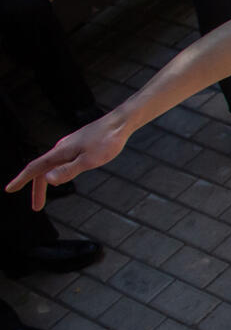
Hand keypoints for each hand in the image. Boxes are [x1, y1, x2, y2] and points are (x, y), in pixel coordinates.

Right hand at [6, 114, 129, 211]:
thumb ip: (68, 171)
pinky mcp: (78, 145)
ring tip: (43, 196)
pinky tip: (60, 177)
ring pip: (51, 165)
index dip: (21, 180)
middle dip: (36, 189)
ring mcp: (69, 146)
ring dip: (45, 181)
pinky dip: (54, 172)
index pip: (35, 168)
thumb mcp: (89, 161)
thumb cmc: (107, 141)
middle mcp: (60, 148)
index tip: (9, 190)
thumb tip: (48, 181)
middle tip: (37, 207)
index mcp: (60, 152)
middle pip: (42, 170)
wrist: (120, 122)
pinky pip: (59, 161)